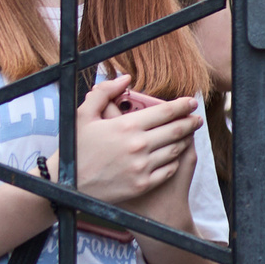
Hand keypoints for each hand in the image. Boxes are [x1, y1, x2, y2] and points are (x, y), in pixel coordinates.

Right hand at [75, 74, 201, 210]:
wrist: (67, 185)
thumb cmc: (75, 148)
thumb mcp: (83, 115)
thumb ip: (104, 92)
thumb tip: (126, 78)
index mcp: (126, 127)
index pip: (165, 112)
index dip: (183, 106)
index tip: (192, 102)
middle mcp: (138, 146)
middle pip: (176, 131)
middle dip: (191, 122)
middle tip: (198, 118)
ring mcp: (142, 167)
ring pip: (175, 150)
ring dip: (185, 140)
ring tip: (189, 134)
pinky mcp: (143, 184)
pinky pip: (169, 169)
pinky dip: (175, 160)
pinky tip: (176, 154)